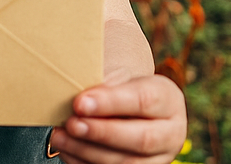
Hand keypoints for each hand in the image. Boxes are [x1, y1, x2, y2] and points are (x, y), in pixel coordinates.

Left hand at [49, 70, 187, 163]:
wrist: (130, 107)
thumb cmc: (120, 86)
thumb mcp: (119, 76)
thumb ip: (105, 81)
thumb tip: (77, 87)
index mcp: (168, 99)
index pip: (144, 100)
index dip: (111, 102)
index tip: (80, 102)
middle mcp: (170, 133)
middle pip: (142, 138)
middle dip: (102, 133)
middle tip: (71, 123)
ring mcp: (159, 158)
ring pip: (128, 162)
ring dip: (88, 151)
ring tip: (61, 137)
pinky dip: (84, 163)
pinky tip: (66, 149)